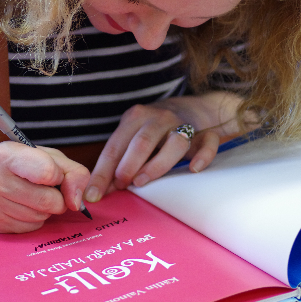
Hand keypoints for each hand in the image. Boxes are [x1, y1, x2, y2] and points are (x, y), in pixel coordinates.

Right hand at [0, 142, 89, 232]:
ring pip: (41, 217)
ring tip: (32, 195)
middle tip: (46, 188)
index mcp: (6, 154)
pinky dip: (35, 219)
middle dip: (57, 197)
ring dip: (46, 209)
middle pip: (48, 200)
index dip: (58, 176)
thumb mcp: (49, 156)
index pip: (48, 172)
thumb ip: (73, 173)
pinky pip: (31, 228)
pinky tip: (22, 206)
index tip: (53, 173)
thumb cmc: (21, 163)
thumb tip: (76, 203)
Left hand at [84, 92, 255, 202]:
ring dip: (157, 164)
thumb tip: (98, 191)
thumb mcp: (132, 136)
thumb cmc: (153, 129)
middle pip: (142, 142)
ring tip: (142, 181)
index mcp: (135, 117)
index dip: (102, 172)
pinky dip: (203, 156)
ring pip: (175, 142)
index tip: (93, 195)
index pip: (114, 146)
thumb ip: (117, 161)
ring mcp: (183, 124)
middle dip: (128, 165)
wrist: (192, 107)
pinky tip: (193, 169)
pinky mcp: (205, 133)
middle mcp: (158, 118)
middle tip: (120, 186)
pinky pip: (207, 142)